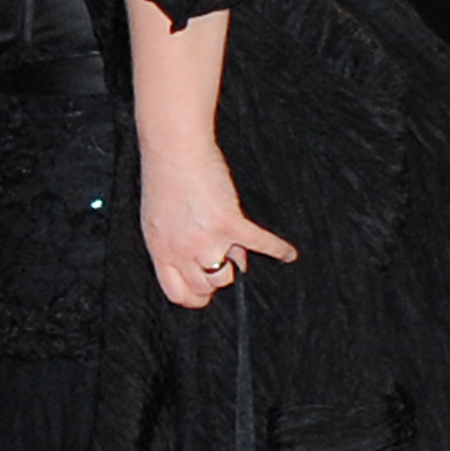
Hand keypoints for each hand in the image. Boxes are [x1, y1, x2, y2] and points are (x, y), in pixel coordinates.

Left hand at [141, 140, 297, 309]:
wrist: (174, 153)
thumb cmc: (164, 183)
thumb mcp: (161, 221)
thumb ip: (183, 245)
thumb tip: (224, 262)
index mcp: (160, 251)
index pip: (178, 293)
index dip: (195, 297)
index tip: (206, 295)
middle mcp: (181, 251)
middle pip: (206, 287)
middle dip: (217, 278)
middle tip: (225, 263)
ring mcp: (206, 240)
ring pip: (227, 276)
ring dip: (237, 264)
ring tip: (240, 250)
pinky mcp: (229, 223)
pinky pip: (261, 245)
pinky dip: (278, 250)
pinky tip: (289, 254)